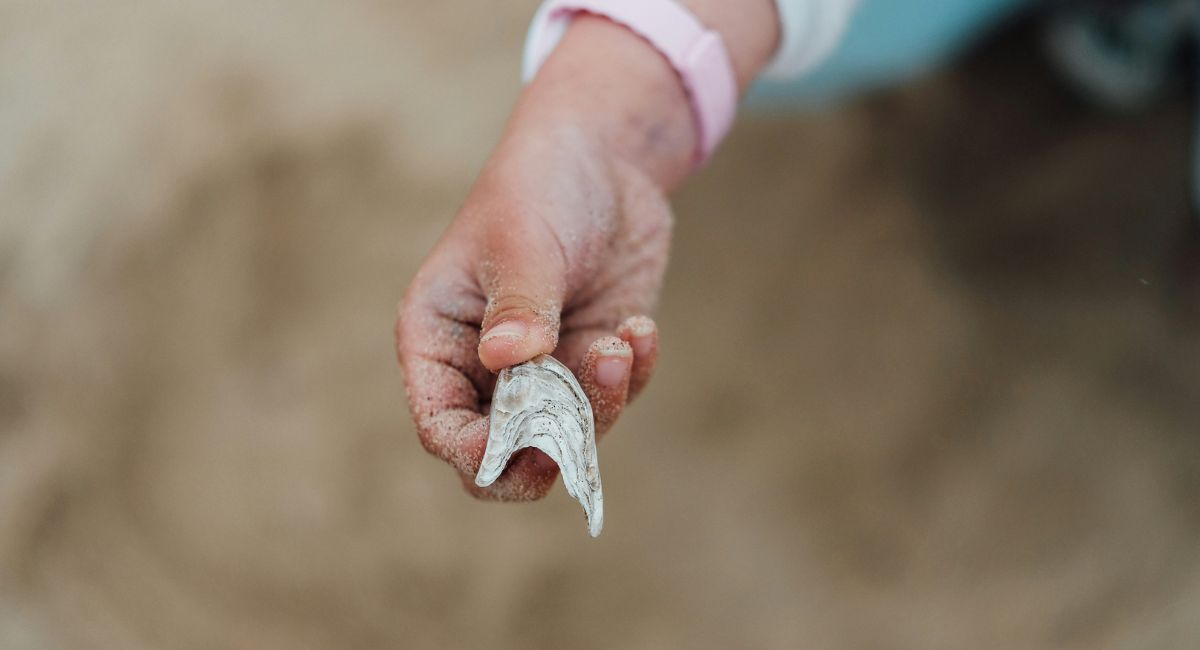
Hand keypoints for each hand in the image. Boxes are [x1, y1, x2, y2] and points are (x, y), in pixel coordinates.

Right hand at [396, 123, 669, 500]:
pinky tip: (641, 328)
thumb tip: (509, 359)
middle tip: (579, 432)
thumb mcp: (523, 244)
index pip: (444, 428)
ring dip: (601, 401)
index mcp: (439, 341)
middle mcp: (484, 367)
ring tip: (620, 341)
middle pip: (504, 452)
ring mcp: (543, 368)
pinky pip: (614, 397)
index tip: (529, 448)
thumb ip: (519, 305)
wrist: (603, 158)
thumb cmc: (537, 189)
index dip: (480, 453)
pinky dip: (633, 374)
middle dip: (546, 450)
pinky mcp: (592, 357)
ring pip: (568, 432)